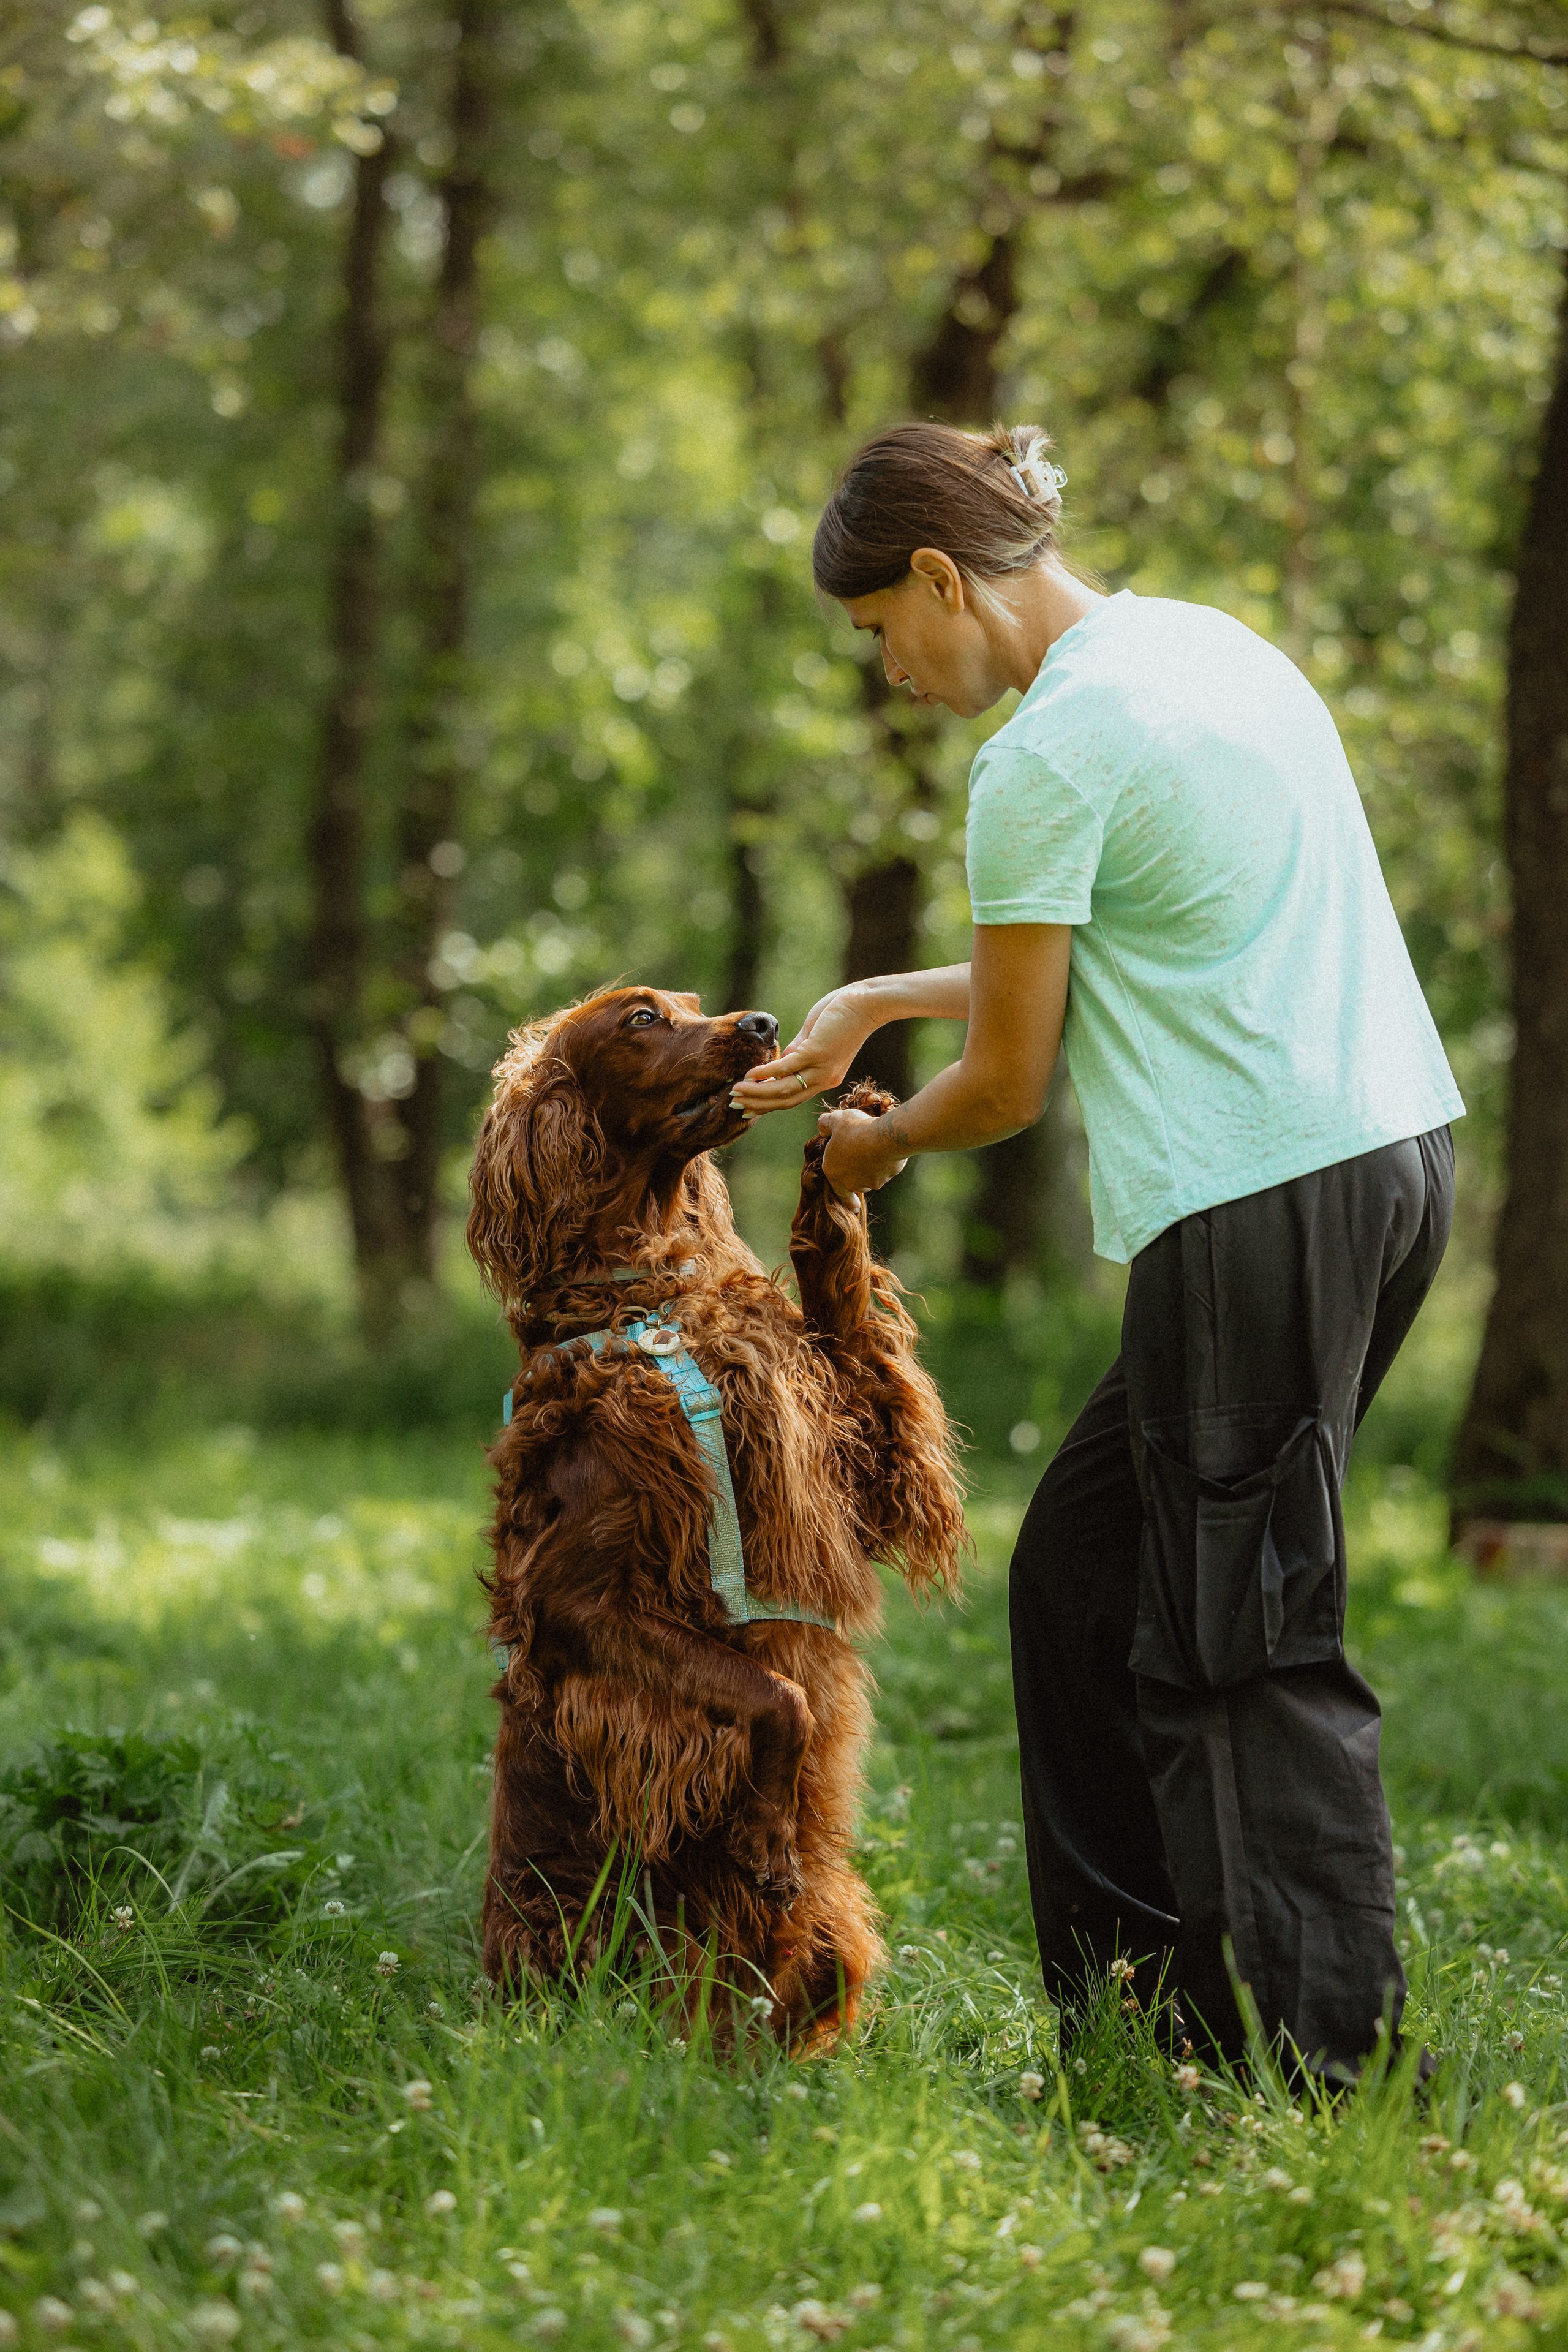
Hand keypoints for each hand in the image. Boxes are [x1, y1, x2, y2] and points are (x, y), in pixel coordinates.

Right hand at [729, 985, 874, 1118]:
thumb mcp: (816, 1037)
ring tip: (736, 1091)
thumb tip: (780, 1059)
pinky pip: (786, 1068)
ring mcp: (821, 1068)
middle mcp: (824, 1079)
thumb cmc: (841, 1014)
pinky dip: (766, 1073)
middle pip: (786, 1101)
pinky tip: (749, 1075)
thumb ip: (798, 1050)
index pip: (792, 1098)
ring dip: (757, 1093)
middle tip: (734, 1104)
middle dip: (758, 1104)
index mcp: (825, 1078)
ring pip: (784, 1089)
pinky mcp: (817, 1053)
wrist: (867, 1002)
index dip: (768, 1104)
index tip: (747, 1109)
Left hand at [817, 1107, 908, 1205]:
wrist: (883, 1137)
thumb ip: (825, 1124)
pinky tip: (888, 1150)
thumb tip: (822, 1129)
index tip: (853, 1206)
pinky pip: (887, 1171)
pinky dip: (886, 1164)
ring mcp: (871, 1181)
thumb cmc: (856, 1129)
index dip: (844, 1196)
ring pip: (871, 1179)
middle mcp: (851, 1182)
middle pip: (855, 1184)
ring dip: (873, 1170)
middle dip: (859, 1178)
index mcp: (834, 1171)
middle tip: (863, 1168)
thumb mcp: (836, 1120)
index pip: (836, 1190)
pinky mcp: (888, 1176)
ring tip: (876, 1151)